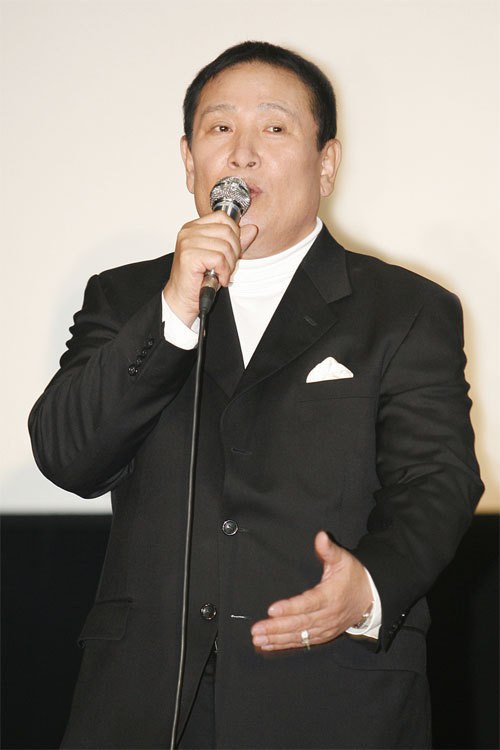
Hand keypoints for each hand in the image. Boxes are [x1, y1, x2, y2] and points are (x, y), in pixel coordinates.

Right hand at [163, 212, 257, 326]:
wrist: (182, 297)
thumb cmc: (197, 278)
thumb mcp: (221, 256)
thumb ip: (235, 242)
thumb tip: (252, 229)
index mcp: (194, 227)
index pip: (223, 217)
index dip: (234, 234)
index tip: (231, 250)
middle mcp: (188, 232)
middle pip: (227, 231)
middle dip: (234, 252)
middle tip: (227, 266)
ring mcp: (187, 242)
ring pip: (225, 246)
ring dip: (229, 265)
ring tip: (221, 273)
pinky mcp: (189, 256)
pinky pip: (219, 259)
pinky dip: (223, 272)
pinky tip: (218, 278)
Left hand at [251, 531, 372, 650]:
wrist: (371, 598)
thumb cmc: (354, 577)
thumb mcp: (343, 559)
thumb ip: (329, 550)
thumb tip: (321, 536)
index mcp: (330, 596)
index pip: (308, 603)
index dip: (290, 608)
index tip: (272, 609)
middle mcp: (327, 615)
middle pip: (299, 623)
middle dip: (276, 627)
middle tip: (257, 630)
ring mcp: (325, 628)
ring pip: (299, 636)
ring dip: (277, 639)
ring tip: (259, 639)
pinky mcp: (323, 635)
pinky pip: (303, 643)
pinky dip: (286, 644)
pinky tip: (270, 645)